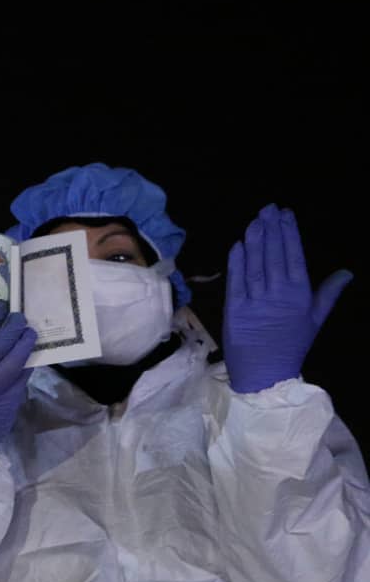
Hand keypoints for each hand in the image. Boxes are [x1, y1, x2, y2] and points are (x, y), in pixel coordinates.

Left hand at [223, 204, 351, 392]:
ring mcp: (255, 300)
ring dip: (254, 240)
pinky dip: (236, 261)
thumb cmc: (291, 345)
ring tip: (255, 221)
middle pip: (274, 255)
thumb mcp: (315, 319)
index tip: (286, 214)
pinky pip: (236, 280)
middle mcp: (278, 293)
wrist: (265, 373)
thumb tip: (347, 272)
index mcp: (300, 294)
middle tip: (268, 208)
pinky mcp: (235, 308)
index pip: (295, 256)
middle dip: (272, 229)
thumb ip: (328, 293)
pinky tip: (238, 244)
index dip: (290, 233)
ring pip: (255, 263)